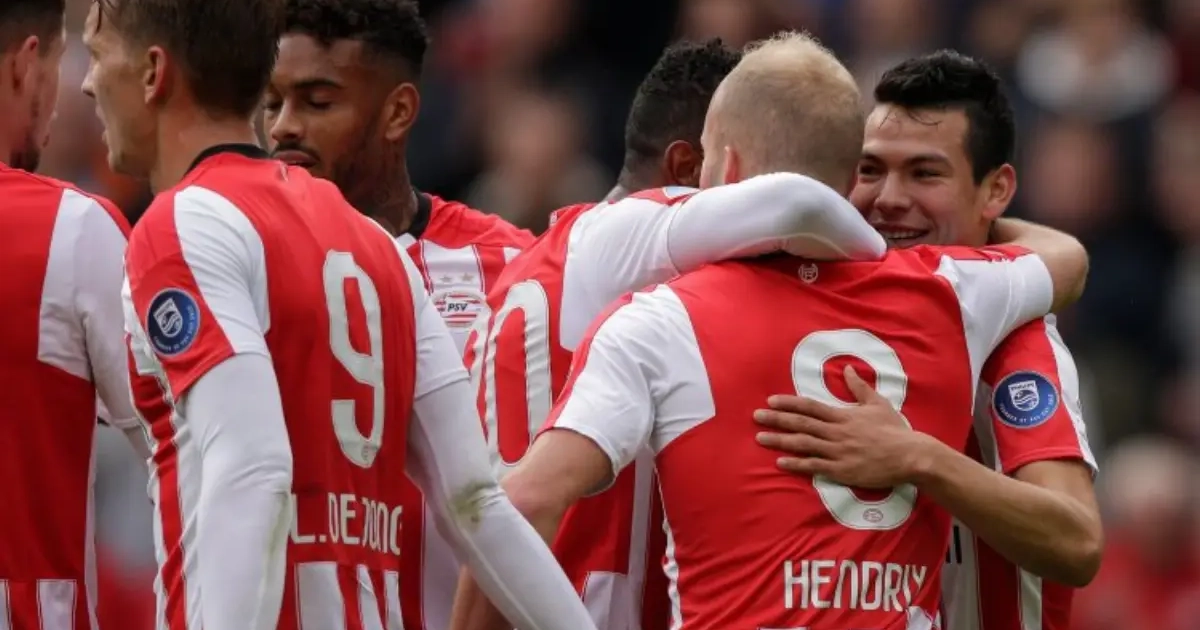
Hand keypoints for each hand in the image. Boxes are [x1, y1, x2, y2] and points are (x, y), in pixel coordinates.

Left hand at [753, 366, 933, 487]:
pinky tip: (780, 462)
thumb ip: (859, 387)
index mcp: (843, 416)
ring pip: (803, 444)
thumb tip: (848, 369)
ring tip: (760, 438)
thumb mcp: (877, 403)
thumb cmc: (893, 430)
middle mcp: (836, 432)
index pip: (810, 407)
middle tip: (756, 416)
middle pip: (801, 424)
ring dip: (780, 440)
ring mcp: (837, 452)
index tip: (771, 401)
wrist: (909, 456)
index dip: (789, 403)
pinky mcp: (841, 470)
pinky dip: (796, 464)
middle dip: (776, 419)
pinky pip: (814, 466)